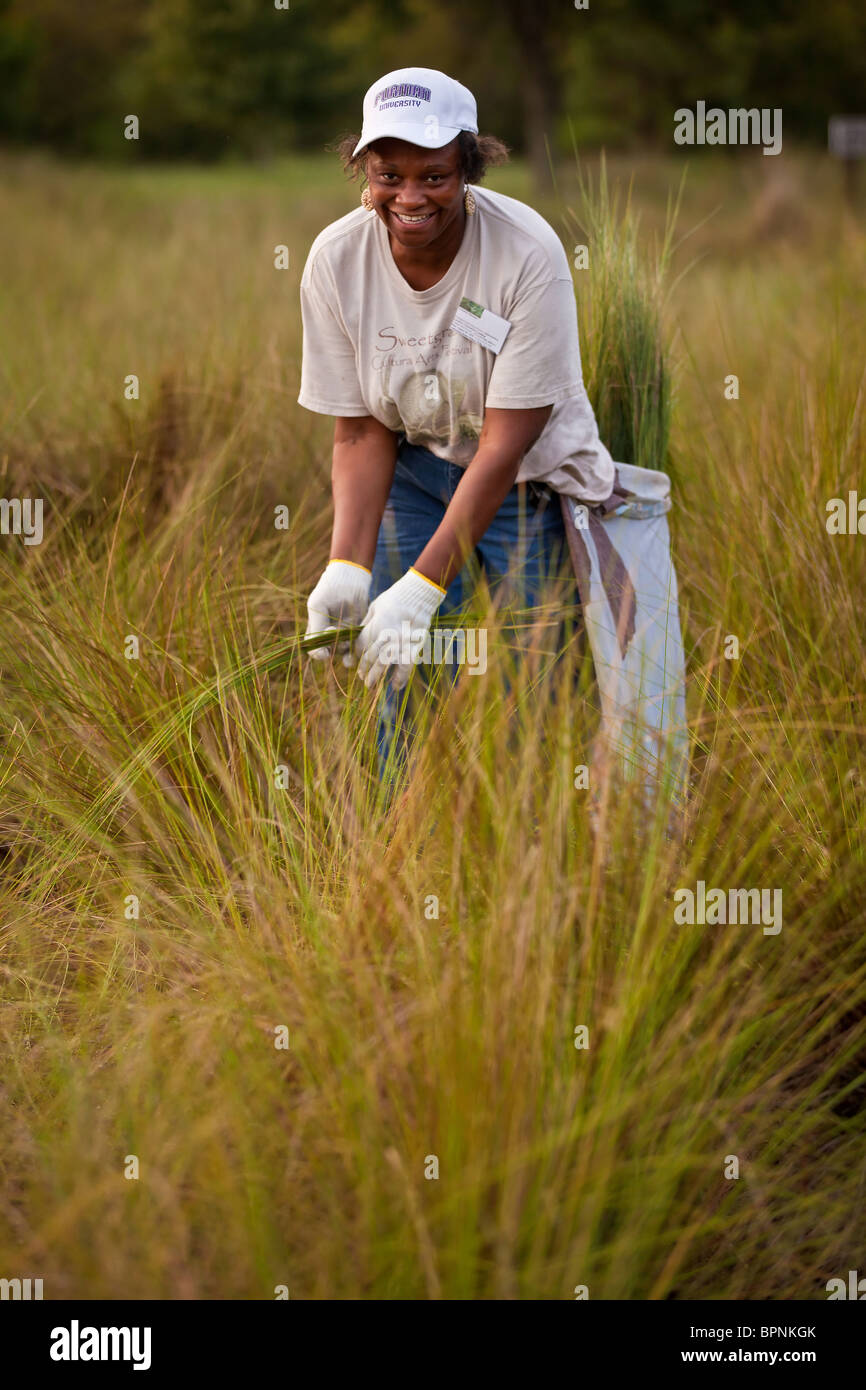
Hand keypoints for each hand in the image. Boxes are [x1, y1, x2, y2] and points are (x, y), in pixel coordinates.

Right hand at [305, 559, 371, 663]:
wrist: (350, 577)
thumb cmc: (329, 589)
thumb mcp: (317, 606)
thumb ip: (316, 627)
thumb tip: (317, 650)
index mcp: (317, 629)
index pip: (315, 651)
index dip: (319, 654)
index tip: (324, 651)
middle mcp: (331, 634)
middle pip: (331, 652)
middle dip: (334, 651)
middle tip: (338, 638)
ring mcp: (345, 632)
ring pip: (345, 650)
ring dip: (347, 651)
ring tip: (348, 640)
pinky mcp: (359, 629)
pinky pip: (358, 643)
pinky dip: (358, 647)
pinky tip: (358, 645)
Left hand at [355, 567, 445, 689]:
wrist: (418, 595)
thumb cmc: (395, 597)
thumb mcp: (375, 607)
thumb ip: (367, 623)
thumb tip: (360, 635)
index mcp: (374, 627)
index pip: (360, 647)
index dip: (356, 657)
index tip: (356, 663)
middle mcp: (385, 637)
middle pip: (370, 659)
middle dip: (364, 670)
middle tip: (363, 679)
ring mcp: (400, 643)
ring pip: (384, 666)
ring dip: (377, 677)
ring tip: (372, 685)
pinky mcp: (413, 647)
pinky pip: (406, 667)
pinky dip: (400, 678)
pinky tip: (395, 686)